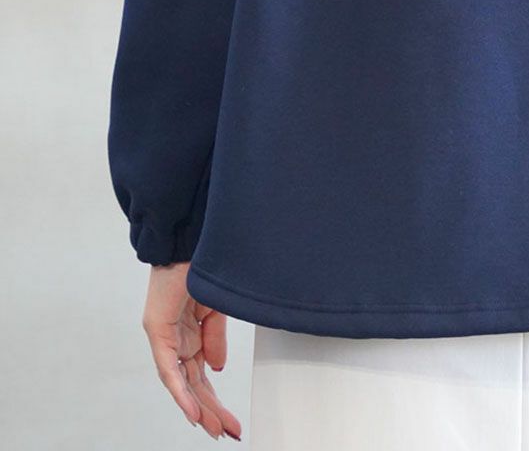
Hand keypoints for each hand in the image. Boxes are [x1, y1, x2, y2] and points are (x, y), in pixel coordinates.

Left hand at [142, 262, 242, 439]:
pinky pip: (169, 369)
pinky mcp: (157, 331)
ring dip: (199, 407)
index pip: (203, 374)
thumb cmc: (200, 266)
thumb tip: (216, 370)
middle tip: (229, 430)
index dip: (216, 398)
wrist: (187, 239)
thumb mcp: (216, 309)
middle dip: (212, 410)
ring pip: (181, 382)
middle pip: (194, 384)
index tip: (231, 419)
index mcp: (191, 333)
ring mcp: (165, 337)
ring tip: (215, 428)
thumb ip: (215, 340)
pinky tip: (193, 410)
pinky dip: (181, 391)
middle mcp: (176, 339)